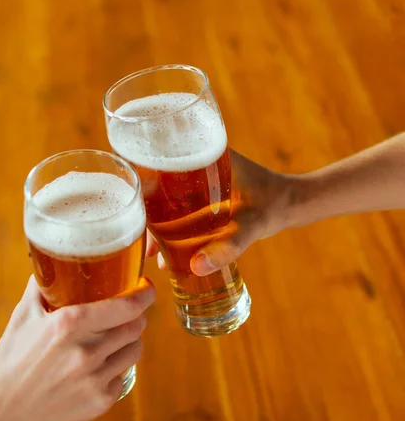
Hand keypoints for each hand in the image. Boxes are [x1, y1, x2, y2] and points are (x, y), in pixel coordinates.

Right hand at [0, 276, 155, 420]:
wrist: (0, 417)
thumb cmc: (8, 363)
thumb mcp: (22, 317)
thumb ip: (41, 287)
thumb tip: (52, 264)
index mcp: (70, 323)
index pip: (126, 305)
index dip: (143, 294)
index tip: (146, 288)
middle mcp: (88, 350)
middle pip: (136, 326)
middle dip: (136, 316)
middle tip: (126, 313)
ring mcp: (97, 379)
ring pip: (134, 351)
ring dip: (128, 341)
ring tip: (113, 339)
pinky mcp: (101, 402)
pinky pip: (122, 376)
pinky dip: (115, 368)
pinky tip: (97, 367)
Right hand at [148, 149, 293, 274]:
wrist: (293, 204)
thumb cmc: (275, 204)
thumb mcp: (251, 225)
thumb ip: (229, 246)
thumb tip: (196, 267)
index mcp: (201, 153)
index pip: (157, 159)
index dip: (137, 180)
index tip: (127, 205)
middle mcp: (193, 162)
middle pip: (153, 182)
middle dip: (142, 211)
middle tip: (138, 239)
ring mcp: (195, 181)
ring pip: (161, 198)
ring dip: (152, 222)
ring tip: (149, 251)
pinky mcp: (200, 197)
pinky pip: (173, 208)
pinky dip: (166, 226)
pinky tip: (162, 252)